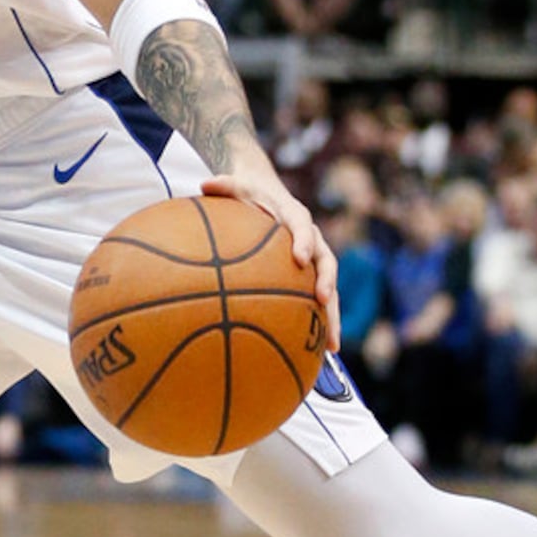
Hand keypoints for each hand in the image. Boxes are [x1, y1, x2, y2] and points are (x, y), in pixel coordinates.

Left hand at [200, 169, 340, 352]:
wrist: (266, 191)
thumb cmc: (248, 191)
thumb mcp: (235, 184)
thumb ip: (223, 184)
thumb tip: (204, 182)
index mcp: (294, 214)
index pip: (303, 225)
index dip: (304, 240)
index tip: (300, 258)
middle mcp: (311, 237)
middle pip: (326, 261)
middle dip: (327, 282)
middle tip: (322, 301)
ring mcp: (313, 258)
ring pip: (329, 287)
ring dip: (332, 314)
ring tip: (331, 345)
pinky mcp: (309, 275)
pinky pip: (318, 300)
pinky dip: (320, 324)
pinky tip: (317, 354)